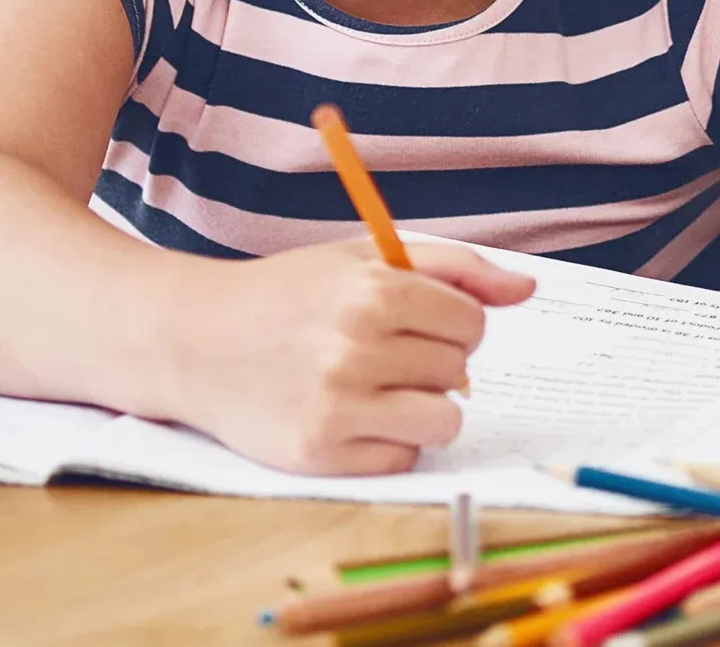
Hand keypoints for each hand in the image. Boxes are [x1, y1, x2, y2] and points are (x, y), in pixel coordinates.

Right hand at [164, 236, 533, 474]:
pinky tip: (350, 418)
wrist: (192, 340)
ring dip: (420, 408)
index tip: (414, 324)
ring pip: (444, 421)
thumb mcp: (364, 259)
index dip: (450, 325)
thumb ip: (454, 268)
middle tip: (380, 353)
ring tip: (376, 389)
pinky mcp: (319, 453)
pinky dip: (387, 443)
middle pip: (458, 371)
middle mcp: (357, 348)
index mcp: (374, 292)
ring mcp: (337, 405)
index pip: (472, 324)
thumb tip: (527, 291)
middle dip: (430, 362)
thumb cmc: (288, 295)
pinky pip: (402, 459)